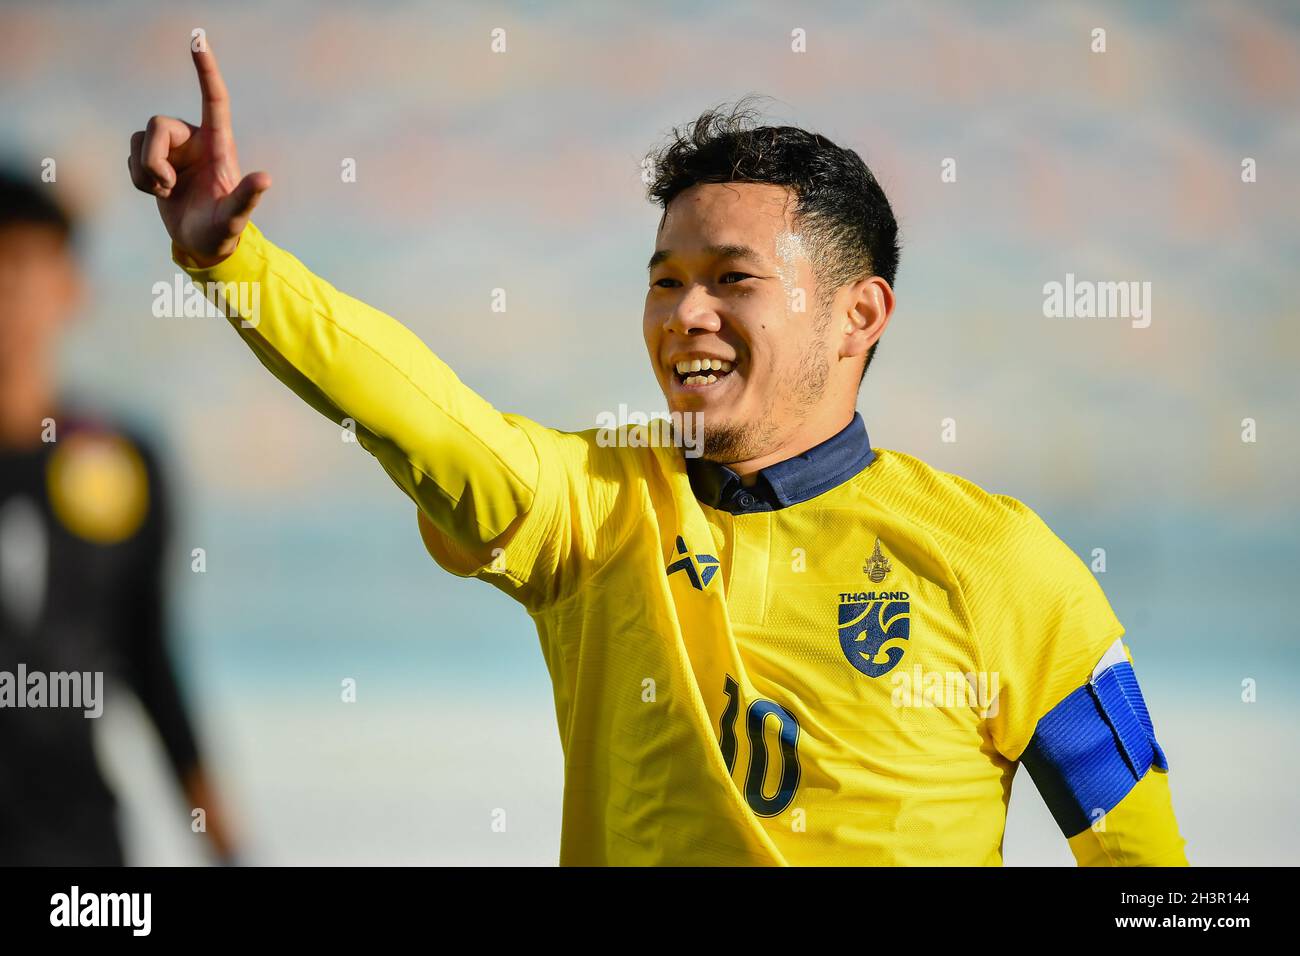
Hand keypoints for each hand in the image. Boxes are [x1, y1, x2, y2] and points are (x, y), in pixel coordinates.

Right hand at [128, 40, 270, 266]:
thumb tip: (265, 179)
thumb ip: (246, 198)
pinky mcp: (154, 160)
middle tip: (167, 188)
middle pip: (157, 124)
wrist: (202, 246)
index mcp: (218, 145)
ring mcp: (173, 149)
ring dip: (145, 172)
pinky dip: (138, 178)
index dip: (206, 70)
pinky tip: (158, 192)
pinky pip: (131, 155)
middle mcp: (194, 140)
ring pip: (140, 140)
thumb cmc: (222, 231)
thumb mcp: (233, 217)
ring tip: (167, 193)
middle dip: (153, 159)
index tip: (198, 39)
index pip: (214, 100)